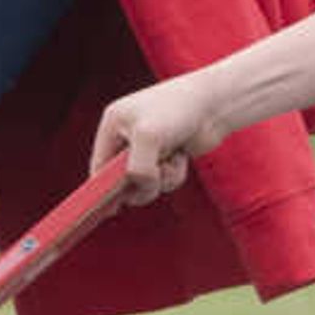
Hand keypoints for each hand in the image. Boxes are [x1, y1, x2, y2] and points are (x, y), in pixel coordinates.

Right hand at [93, 77, 221, 204]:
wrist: (216, 103)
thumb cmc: (178, 110)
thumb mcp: (148, 138)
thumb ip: (137, 168)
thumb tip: (139, 188)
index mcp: (114, 123)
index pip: (99, 165)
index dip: (102, 189)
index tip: (109, 210)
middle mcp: (127, 135)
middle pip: (122, 179)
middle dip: (141, 184)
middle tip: (154, 181)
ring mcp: (149, 146)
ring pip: (146, 183)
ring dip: (162, 179)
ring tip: (173, 160)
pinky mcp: (168, 154)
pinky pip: (164, 180)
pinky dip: (174, 174)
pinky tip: (182, 156)